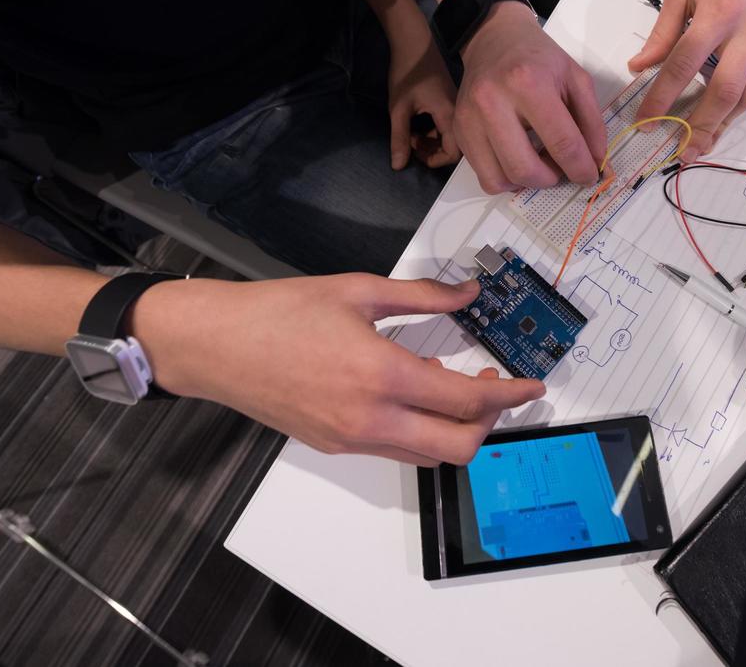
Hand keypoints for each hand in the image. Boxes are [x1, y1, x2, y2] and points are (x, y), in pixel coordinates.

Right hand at [136, 275, 545, 464]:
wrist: (215, 346)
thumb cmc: (278, 312)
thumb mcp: (357, 289)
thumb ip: (422, 294)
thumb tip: (467, 292)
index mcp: (381, 375)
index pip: (467, 401)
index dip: (509, 394)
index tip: (531, 386)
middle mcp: (370, 419)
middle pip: (457, 447)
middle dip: (488, 424)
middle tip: (494, 388)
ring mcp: (351, 439)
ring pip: (427, 456)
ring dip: (454, 430)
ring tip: (455, 386)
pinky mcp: (334, 445)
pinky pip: (394, 449)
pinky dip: (419, 430)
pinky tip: (413, 392)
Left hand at [388, 32, 460, 169]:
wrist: (414, 42)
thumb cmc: (407, 73)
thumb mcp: (398, 109)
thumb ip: (399, 138)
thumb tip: (398, 166)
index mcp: (450, 114)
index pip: (454, 152)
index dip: (435, 160)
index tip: (415, 154)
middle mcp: (459, 112)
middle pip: (455, 146)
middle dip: (432, 151)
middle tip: (410, 143)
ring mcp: (457, 105)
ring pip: (450, 135)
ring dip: (431, 140)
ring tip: (410, 134)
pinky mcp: (452, 100)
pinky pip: (448, 124)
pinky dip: (434, 130)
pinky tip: (417, 124)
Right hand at [456, 2, 607, 191]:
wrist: (495, 39)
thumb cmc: (539, 58)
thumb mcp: (575, 79)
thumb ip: (592, 123)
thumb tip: (598, 164)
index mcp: (528, 83)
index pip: (561, 142)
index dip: (581, 168)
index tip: (589, 176)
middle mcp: (492, 102)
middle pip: (525, 169)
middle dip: (551, 179)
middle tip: (561, 168)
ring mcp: (470, 118)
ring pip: (500, 179)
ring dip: (527, 182)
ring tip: (539, 163)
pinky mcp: (459, 130)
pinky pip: (484, 176)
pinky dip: (506, 178)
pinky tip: (518, 159)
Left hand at [631, 0, 745, 160]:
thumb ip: (663, 33)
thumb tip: (639, 67)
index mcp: (719, 11)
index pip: (684, 65)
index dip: (662, 98)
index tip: (645, 122)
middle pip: (725, 91)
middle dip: (702, 126)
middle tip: (683, 150)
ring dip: (725, 122)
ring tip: (704, 142)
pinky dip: (741, 101)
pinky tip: (724, 113)